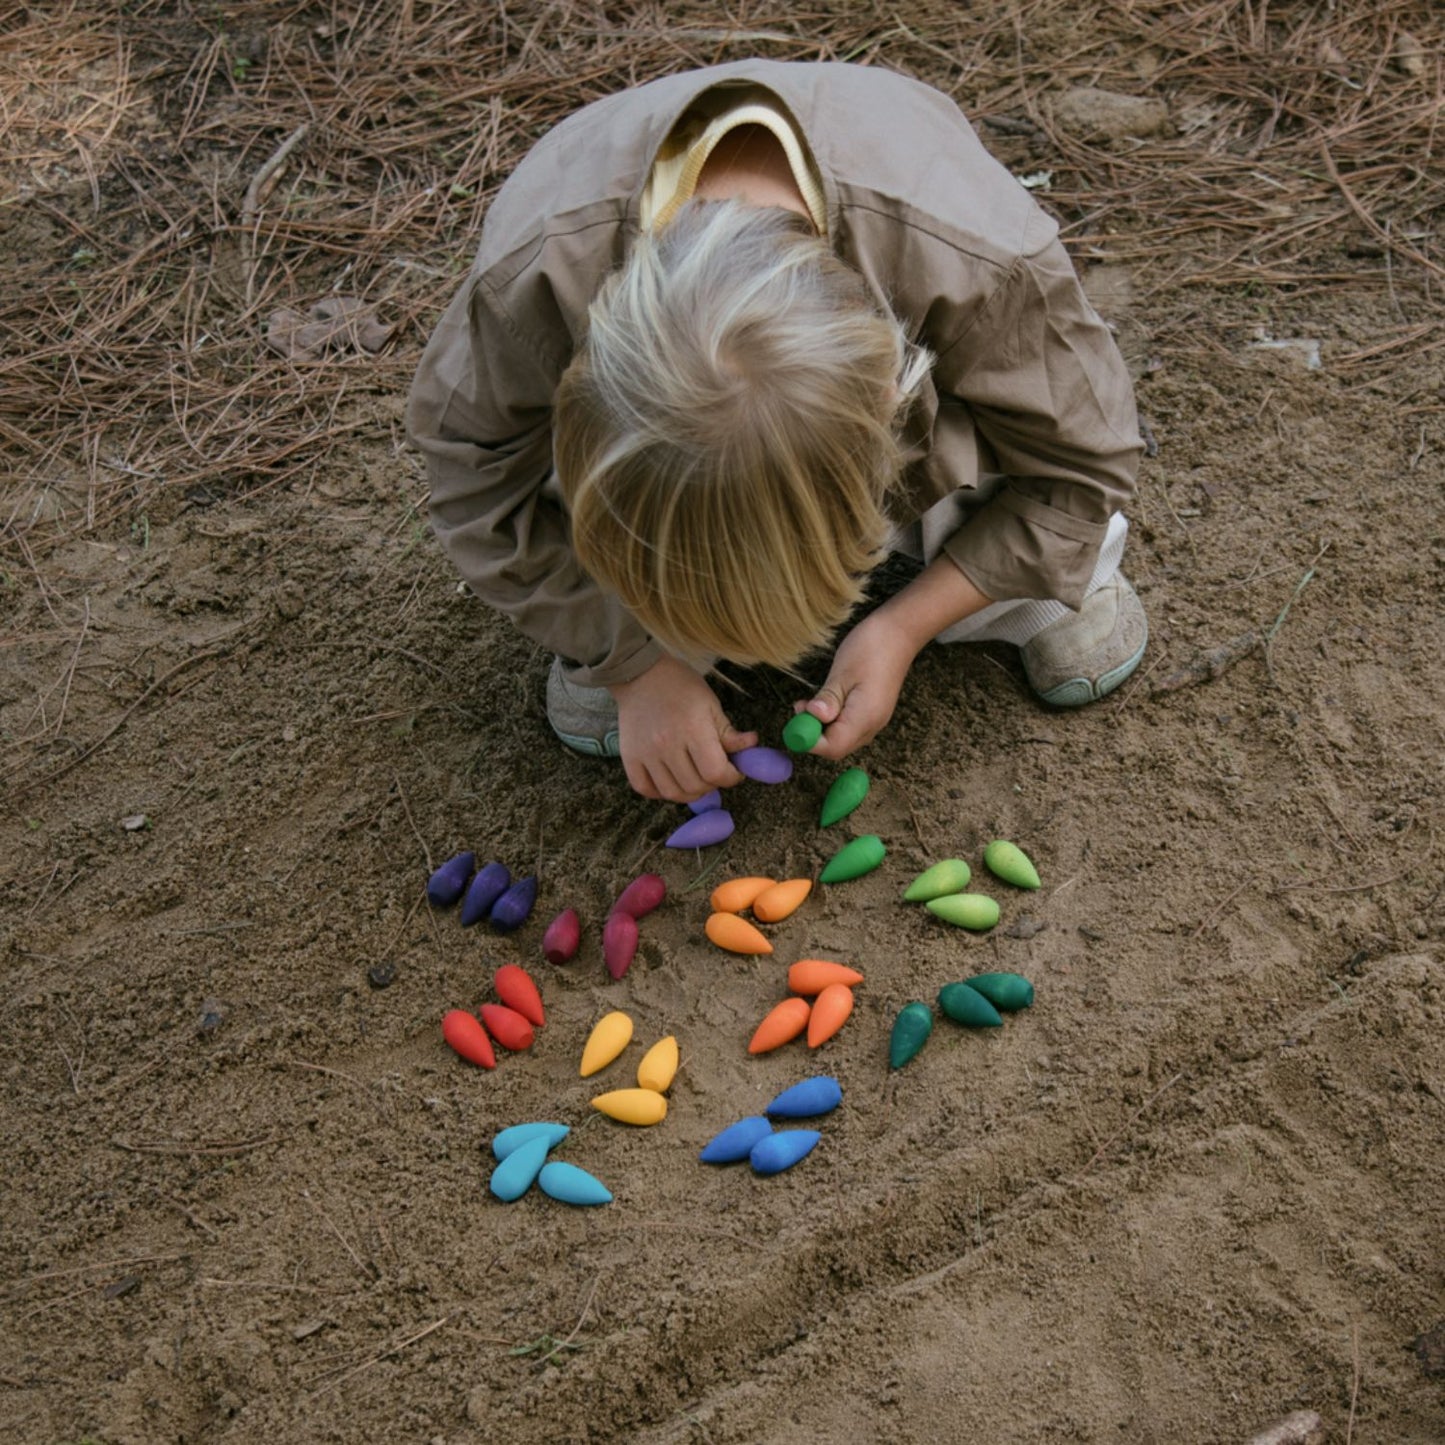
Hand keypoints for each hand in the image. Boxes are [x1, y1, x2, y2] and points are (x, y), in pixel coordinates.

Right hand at [610, 655, 757, 801]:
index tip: (734, 772)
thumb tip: (751, 746)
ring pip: (671, 793)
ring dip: (689, 793)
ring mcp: (646, 753)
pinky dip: (660, 792)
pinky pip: (645, 789)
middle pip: (695, 786)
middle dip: (712, 785)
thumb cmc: (680, 686)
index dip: (731, 777)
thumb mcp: (710, 704)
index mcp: (693, 728)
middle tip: (714, 773)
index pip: (716, 772)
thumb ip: (729, 732)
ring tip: (695, 780)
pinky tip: (671, 781)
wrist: (640, 674)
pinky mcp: (629, 757)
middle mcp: (667, 744)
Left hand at [798, 610, 916, 760]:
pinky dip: (831, 719)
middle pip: (837, 747)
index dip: (810, 741)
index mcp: (866, 717)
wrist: (901, 632)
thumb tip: (813, 718)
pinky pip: (848, 726)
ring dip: (820, 726)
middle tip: (798, 709)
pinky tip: (822, 702)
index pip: (834, 747)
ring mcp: (873, 719)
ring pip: (841, 737)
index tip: (794, 725)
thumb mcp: (843, 672)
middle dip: (812, 735)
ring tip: (807, 703)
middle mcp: (872, 724)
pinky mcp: (871, 711)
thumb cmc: (873, 647)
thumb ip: (828, 699)